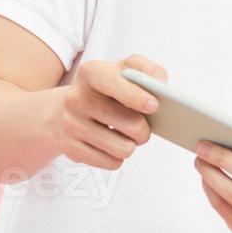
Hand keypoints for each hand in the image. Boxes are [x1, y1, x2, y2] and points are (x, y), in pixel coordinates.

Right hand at [46, 54, 161, 169]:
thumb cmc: (109, 86)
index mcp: (91, 72)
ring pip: (124, 149)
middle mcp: (76, 97)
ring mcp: (70, 124)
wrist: (73, 105)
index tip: (154, 106)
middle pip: (131, 124)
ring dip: (132, 144)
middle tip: (142, 126)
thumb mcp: (128, 69)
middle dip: (145, 129)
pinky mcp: (70, 147)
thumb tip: (161, 85)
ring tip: (125, 134)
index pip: (113, 84)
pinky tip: (111, 143)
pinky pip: (112, 163)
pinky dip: (118, 156)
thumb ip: (149, 70)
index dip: (136, 97)